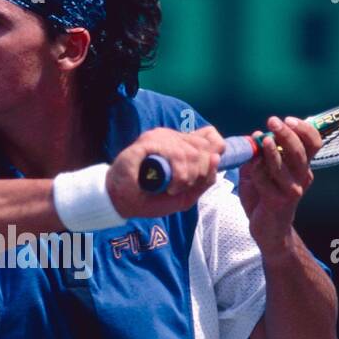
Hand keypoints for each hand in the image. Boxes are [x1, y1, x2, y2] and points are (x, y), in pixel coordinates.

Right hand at [107, 125, 224, 218]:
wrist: (122, 202)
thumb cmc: (152, 197)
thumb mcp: (186, 195)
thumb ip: (204, 181)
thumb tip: (217, 159)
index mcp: (181, 144)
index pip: (210, 136)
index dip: (214, 152)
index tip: (201, 175)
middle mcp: (172, 136)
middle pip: (205, 147)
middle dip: (201, 172)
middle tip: (184, 187)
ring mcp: (159, 137)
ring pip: (192, 152)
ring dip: (188, 177)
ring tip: (174, 188)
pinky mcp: (148, 142)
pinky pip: (176, 154)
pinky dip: (178, 175)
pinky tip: (170, 186)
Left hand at [238, 116, 320, 252]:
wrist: (269, 230)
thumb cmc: (266, 197)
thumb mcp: (265, 172)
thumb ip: (261, 155)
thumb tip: (255, 135)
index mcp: (302, 167)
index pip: (314, 144)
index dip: (305, 129)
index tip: (289, 119)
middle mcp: (302, 177)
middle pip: (300, 151)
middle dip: (286, 134)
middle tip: (273, 122)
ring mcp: (292, 190)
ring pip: (283, 165)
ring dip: (271, 150)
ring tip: (261, 139)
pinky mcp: (277, 202)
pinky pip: (266, 181)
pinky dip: (257, 170)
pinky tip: (250, 165)